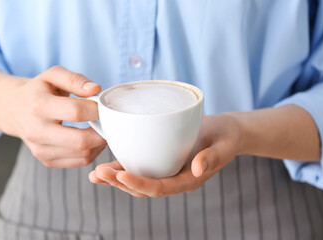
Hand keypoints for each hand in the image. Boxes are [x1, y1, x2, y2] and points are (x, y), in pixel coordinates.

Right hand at [0, 66, 106, 167]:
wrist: (13, 109)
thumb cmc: (39, 90)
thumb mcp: (53, 75)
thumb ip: (75, 79)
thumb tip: (95, 89)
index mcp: (39, 106)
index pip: (76, 112)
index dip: (97, 110)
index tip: (104, 106)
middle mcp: (37, 131)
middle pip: (81, 141)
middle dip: (102, 133)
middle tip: (109, 123)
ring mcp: (41, 149)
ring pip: (83, 155)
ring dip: (99, 143)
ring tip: (101, 130)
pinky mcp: (46, 160)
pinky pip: (80, 162)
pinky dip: (93, 152)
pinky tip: (92, 140)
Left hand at [88, 114, 240, 196]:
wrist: (226, 133)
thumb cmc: (226, 137)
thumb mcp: (224, 145)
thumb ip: (212, 157)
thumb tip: (196, 169)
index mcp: (188, 180)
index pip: (160, 188)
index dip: (139, 184)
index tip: (120, 176)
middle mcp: (174, 179)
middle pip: (144, 188)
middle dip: (119, 183)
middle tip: (98, 173)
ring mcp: (167, 171)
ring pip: (138, 181)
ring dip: (116, 179)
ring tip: (95, 174)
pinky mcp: (162, 161)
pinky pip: (141, 168)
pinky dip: (123, 168)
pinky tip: (108, 165)